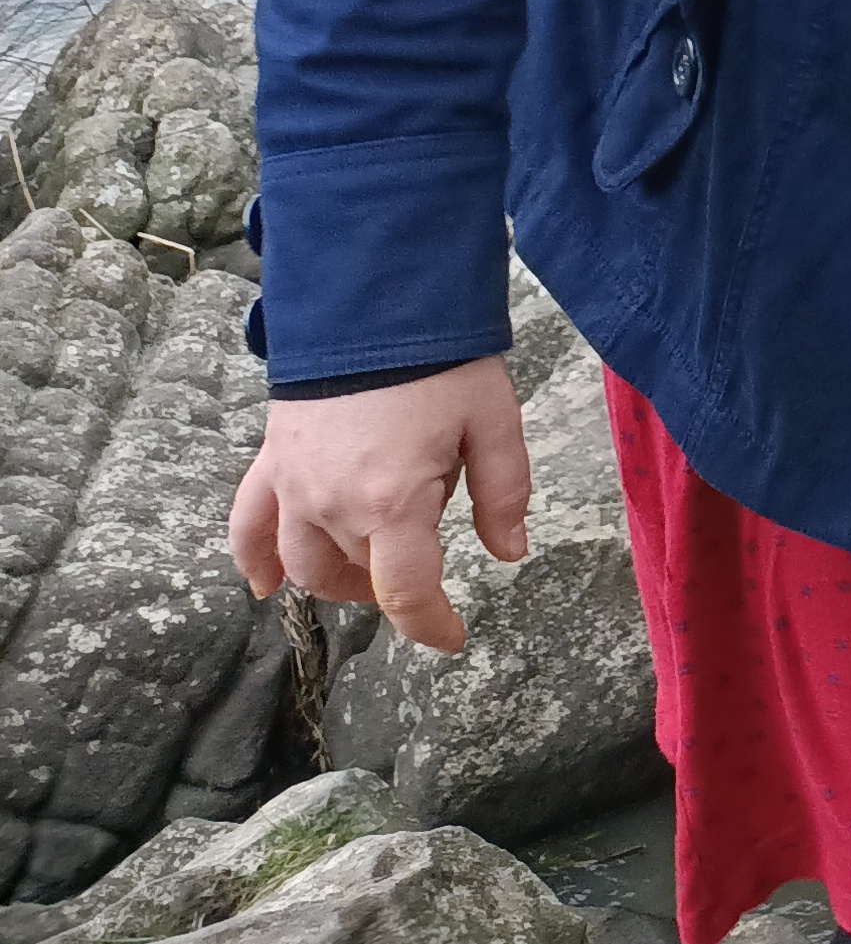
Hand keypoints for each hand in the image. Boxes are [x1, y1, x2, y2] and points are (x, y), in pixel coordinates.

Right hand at [229, 357, 531, 653]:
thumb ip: (504, 493)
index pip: (406, 592)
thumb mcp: (494, 423)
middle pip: (358, 577)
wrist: (372, 304)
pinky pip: (248, 525)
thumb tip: (510, 553)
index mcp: (392, 504)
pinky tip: (262, 584)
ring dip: (337, 580)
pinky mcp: (271, 463)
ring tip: (370, 572)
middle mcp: (331, 507)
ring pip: (304, 563)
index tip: (453, 639)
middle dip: (394, 587)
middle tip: (425, 570)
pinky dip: (254, 560)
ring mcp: (292, 487)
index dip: (431, 625)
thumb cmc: (442, 361)